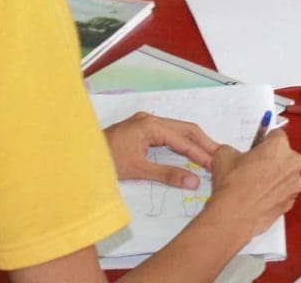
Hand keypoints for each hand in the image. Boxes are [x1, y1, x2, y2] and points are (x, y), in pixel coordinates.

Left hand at [103, 111, 220, 188]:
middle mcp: (150, 119)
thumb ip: (167, 174)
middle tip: (220, 156)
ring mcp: (145, 122)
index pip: (182, 139)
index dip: (200, 153)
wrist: (80, 156)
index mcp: (150, 125)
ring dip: (193, 142)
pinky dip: (181, 142)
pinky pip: (168, 133)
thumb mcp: (138, 170)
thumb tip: (194, 181)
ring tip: (210, 155)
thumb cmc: (106, 161)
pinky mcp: (142, 129)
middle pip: (184, 128)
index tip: (215, 164)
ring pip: (177, 129)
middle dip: (203, 142)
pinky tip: (189, 152)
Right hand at [204, 131, 300, 240]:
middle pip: (285, 155)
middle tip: (255, 168)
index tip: (257, 149)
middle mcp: (293, 163)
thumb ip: (233, 149)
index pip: (276, 135)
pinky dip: (275, 193)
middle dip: (272, 160)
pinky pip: (285, 192)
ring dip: (275, 177)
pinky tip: (260, 197)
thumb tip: (232, 153)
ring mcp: (295, 184)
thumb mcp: (224, 155)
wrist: (233, 216)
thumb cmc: (232, 185)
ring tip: (256, 185)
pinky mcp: (292, 202)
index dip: (264, 142)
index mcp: (279, 146)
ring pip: (286, 175)